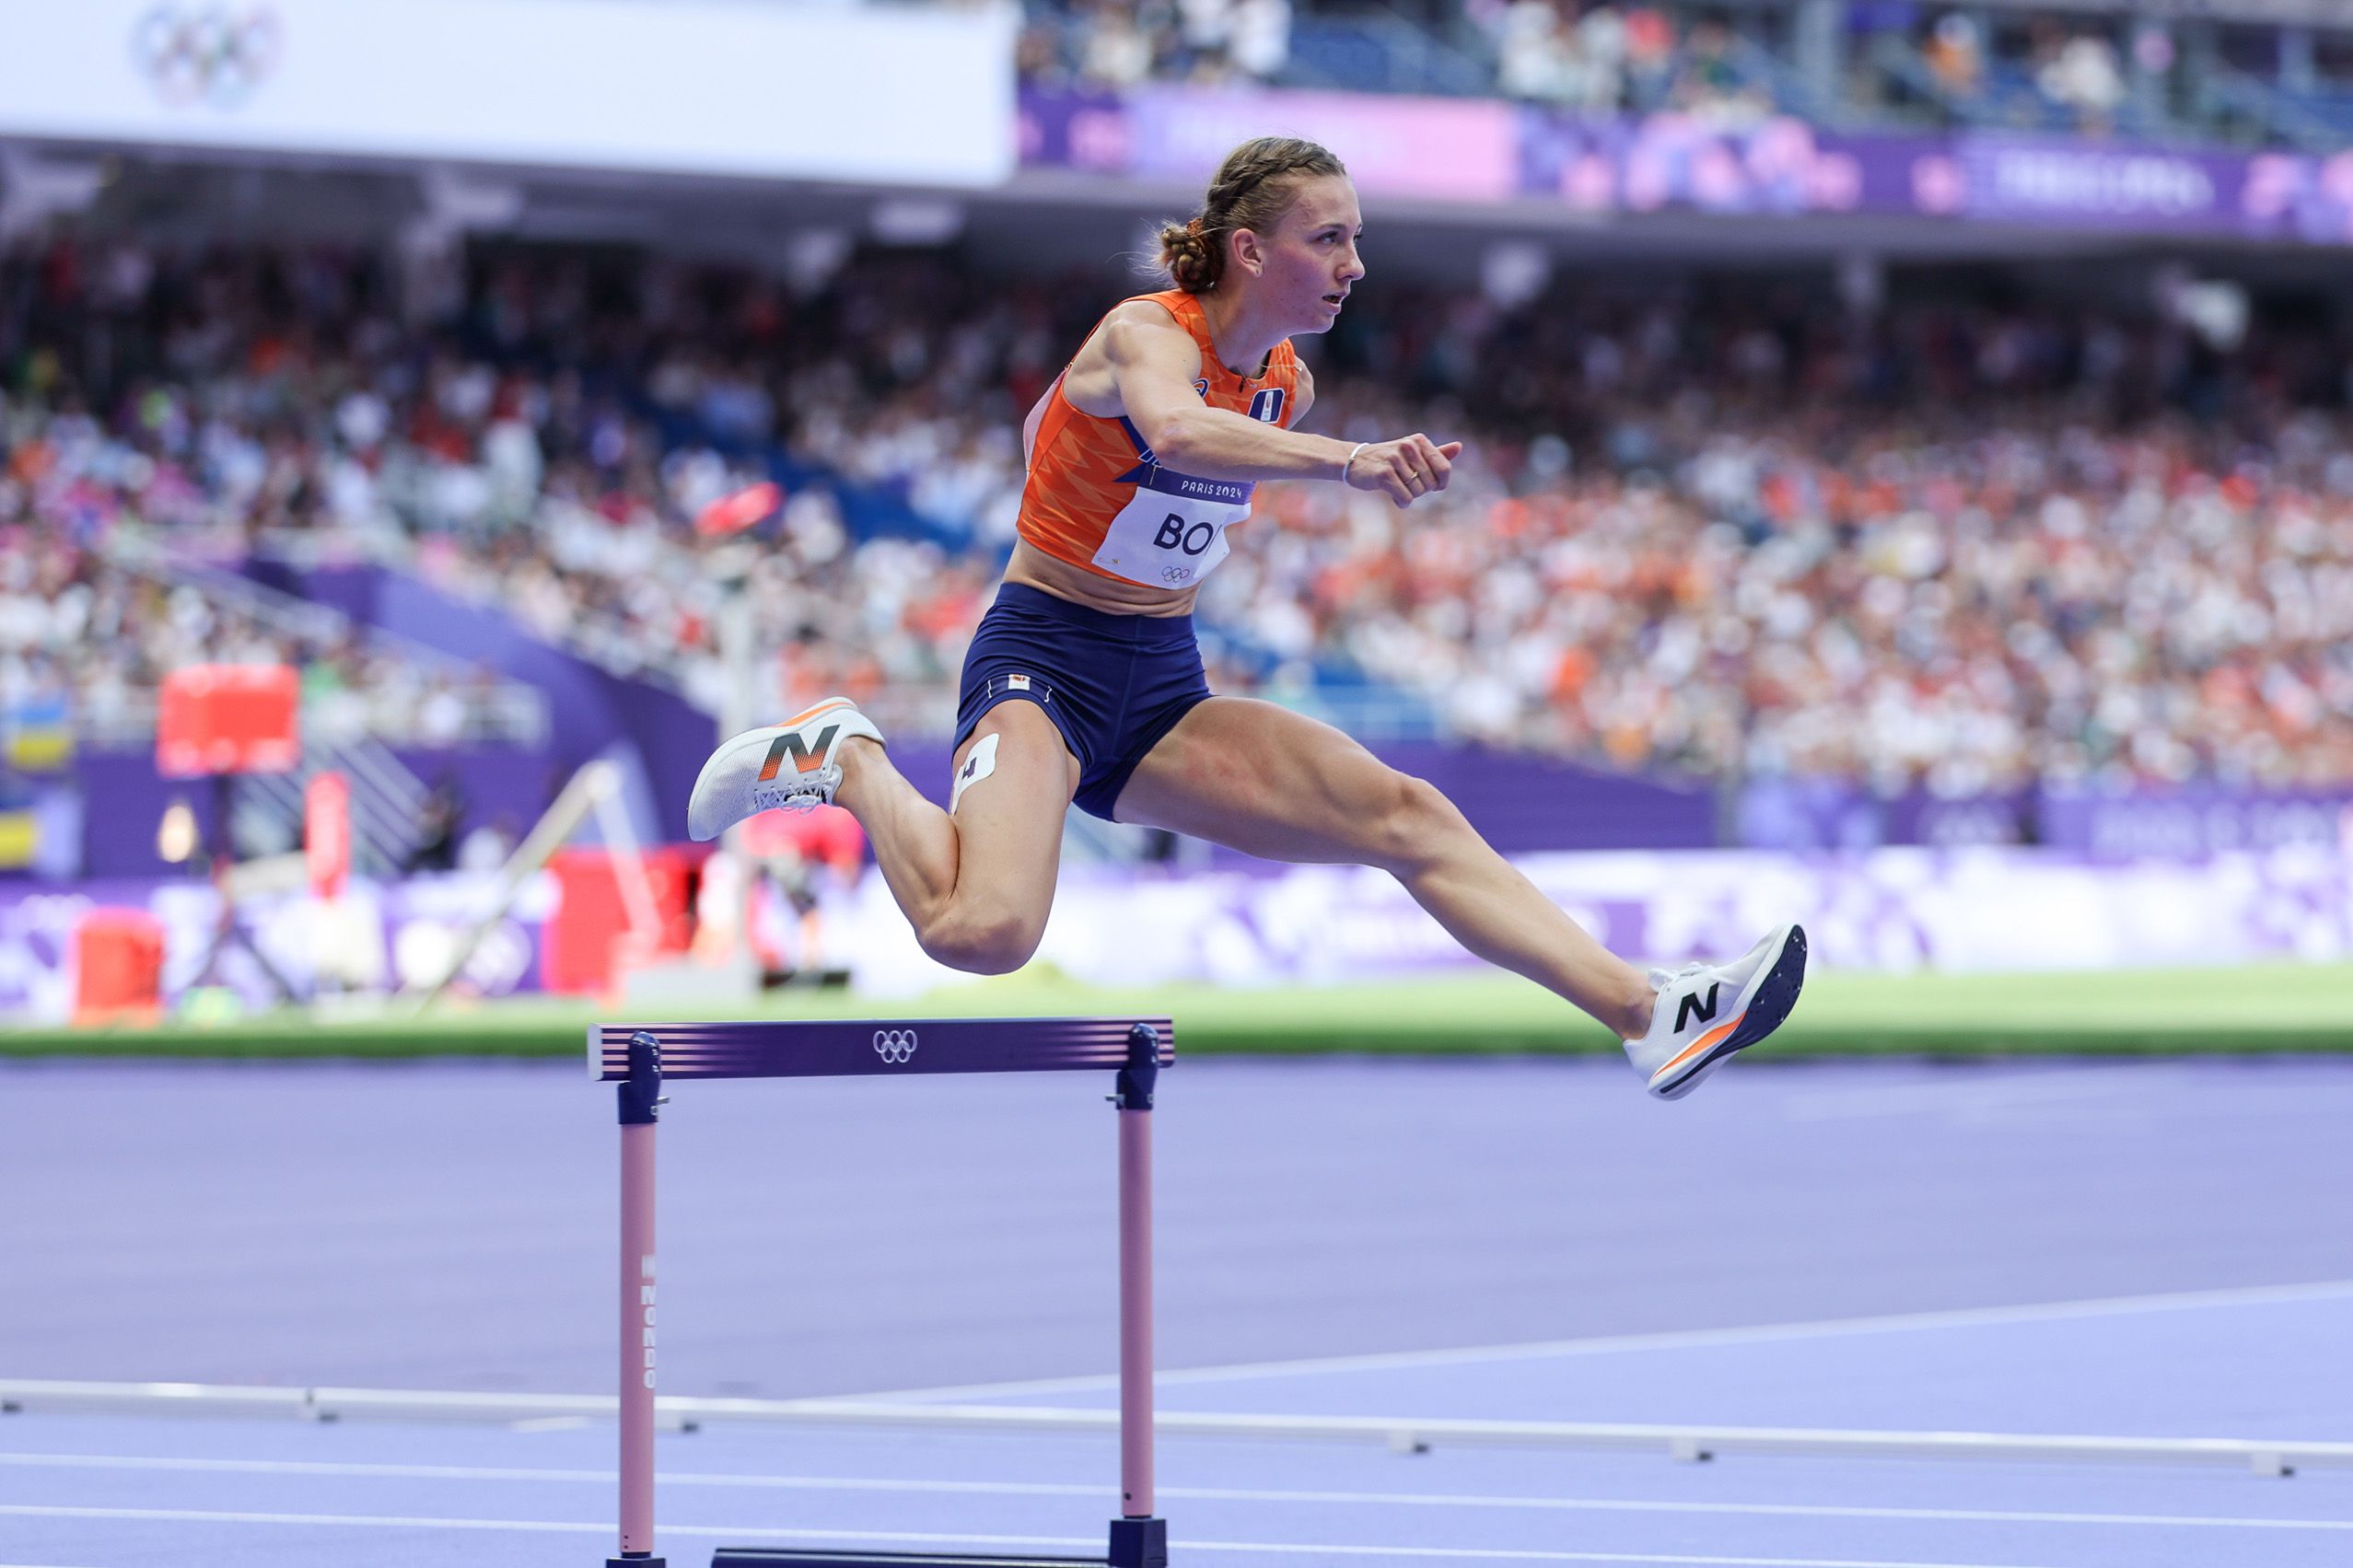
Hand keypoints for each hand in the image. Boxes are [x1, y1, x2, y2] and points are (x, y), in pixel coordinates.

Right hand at [1343, 434, 1463, 507]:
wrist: (1354, 461)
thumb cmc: (1388, 459)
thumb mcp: (1412, 453)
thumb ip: (1436, 453)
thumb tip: (1459, 446)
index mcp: (1419, 441)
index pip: (1444, 468)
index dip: (1441, 483)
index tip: (1433, 485)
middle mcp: (1408, 447)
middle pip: (1431, 483)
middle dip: (1422, 490)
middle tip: (1408, 485)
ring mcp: (1396, 460)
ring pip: (1418, 492)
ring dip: (1409, 496)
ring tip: (1397, 488)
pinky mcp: (1384, 474)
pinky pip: (1405, 498)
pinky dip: (1401, 502)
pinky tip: (1393, 497)